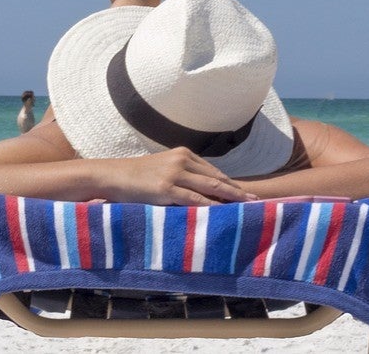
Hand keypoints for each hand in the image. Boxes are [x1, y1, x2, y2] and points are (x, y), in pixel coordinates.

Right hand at [96, 148, 257, 206]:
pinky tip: (223, 213)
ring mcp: (174, 173)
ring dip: (231, 198)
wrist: (112, 175)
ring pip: (210, 186)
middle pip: (217, 177)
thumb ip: (182, 176)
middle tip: (257, 200)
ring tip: (247, 207)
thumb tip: (202, 193)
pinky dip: (211, 206)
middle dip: (238, 190)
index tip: (247, 193)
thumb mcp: (162, 170)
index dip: (231, 184)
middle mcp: (182, 160)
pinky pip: (194, 199)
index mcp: (183, 154)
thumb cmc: (136, 177)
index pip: (214, 171)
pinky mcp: (166, 188)